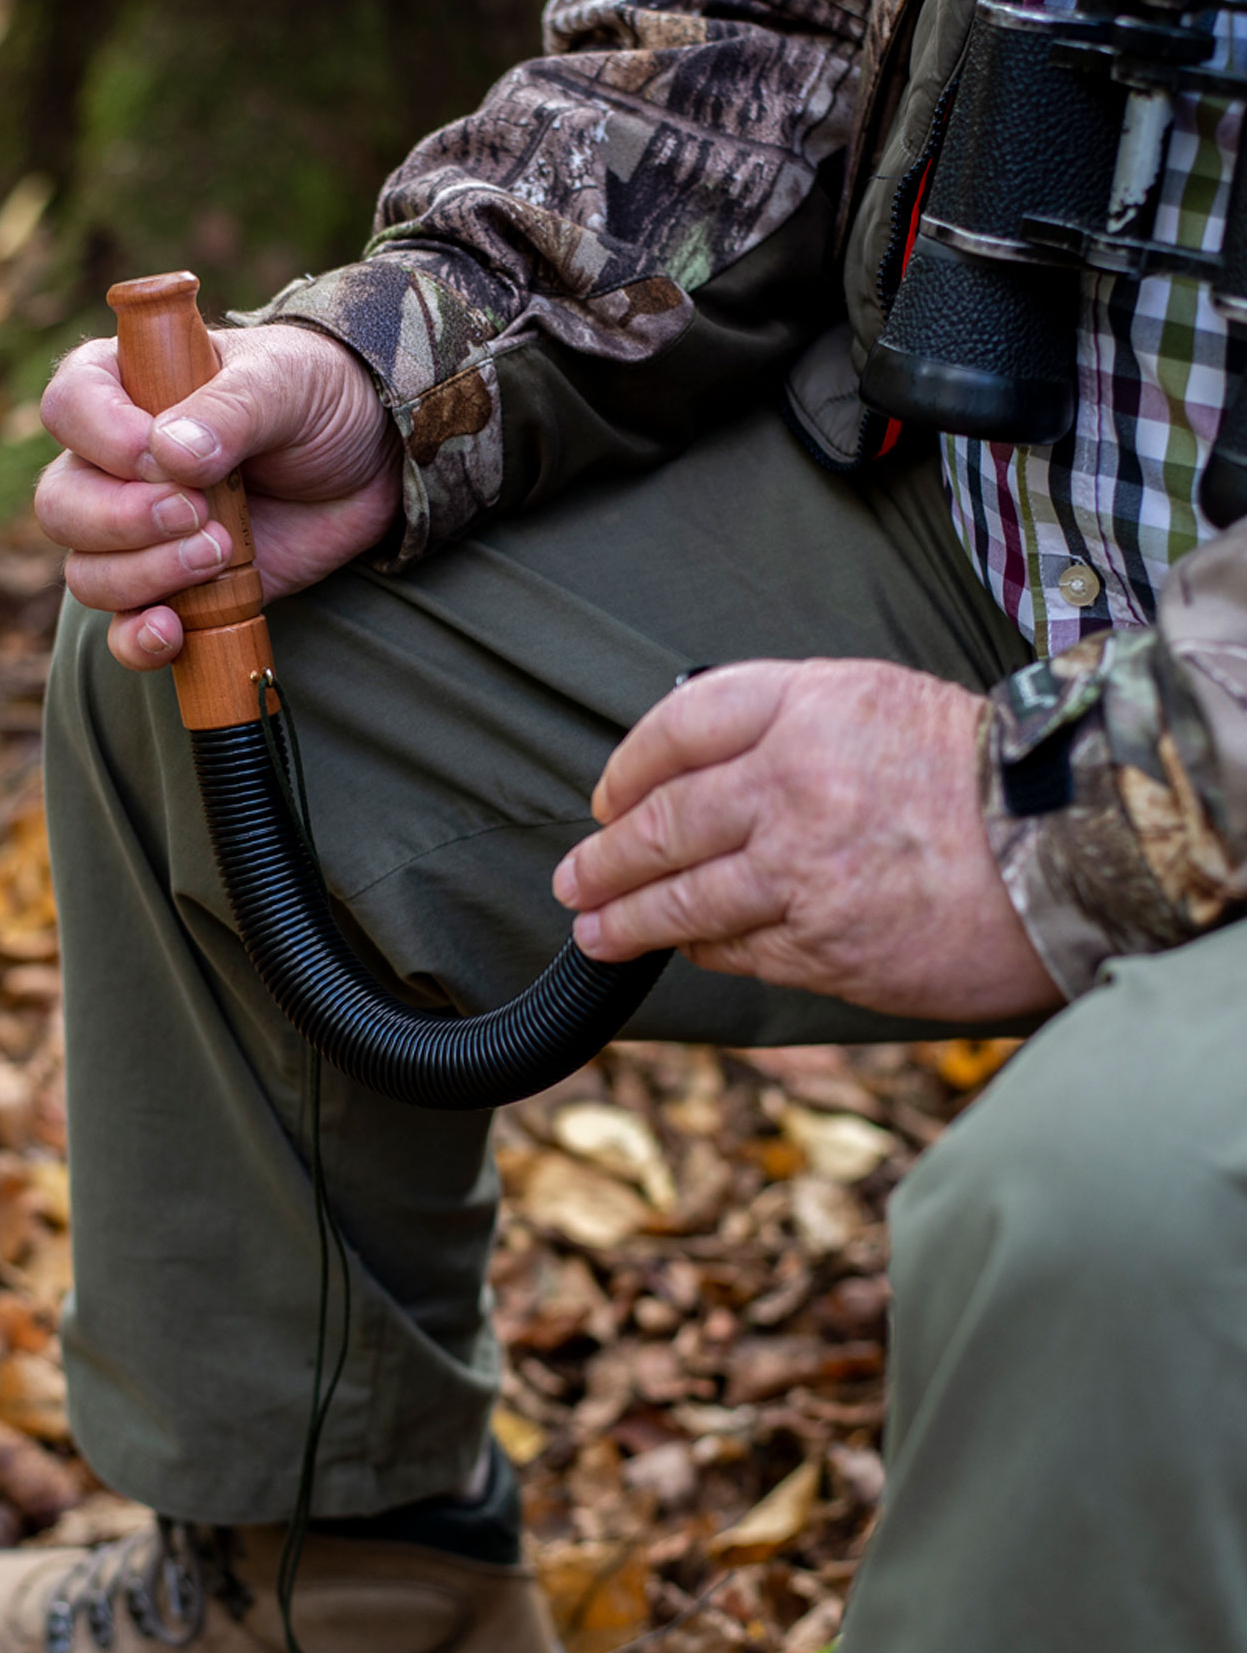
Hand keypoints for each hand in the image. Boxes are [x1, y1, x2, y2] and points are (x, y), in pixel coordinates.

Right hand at [35, 322, 400, 669]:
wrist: (371, 464)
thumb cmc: (319, 400)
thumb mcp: (286, 382)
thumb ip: (231, 409)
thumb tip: (169, 455)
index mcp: (127, 388)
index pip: (67, 406)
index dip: (103, 438)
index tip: (162, 457)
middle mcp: (116, 465)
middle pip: (61, 504)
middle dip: (124, 520)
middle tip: (199, 512)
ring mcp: (140, 535)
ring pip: (87, 573)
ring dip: (146, 575)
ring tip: (219, 552)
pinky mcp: (175, 591)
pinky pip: (123, 630)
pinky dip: (136, 639)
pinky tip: (172, 630)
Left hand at [550, 659, 1062, 1019]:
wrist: (1078, 846)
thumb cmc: (983, 775)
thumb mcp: (879, 703)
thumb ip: (786, 724)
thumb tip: (696, 772)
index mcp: (807, 706)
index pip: (677, 727)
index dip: (628, 767)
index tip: (607, 798)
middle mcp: (792, 782)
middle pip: (661, 822)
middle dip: (604, 857)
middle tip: (575, 877)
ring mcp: (803, 868)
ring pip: (682, 898)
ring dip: (626, 918)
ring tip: (595, 929)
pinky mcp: (825, 943)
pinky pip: (736, 949)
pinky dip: (701, 949)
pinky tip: (684, 949)